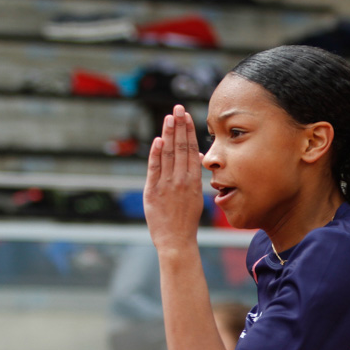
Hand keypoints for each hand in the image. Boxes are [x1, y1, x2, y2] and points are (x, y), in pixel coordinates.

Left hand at [144, 104, 204, 254]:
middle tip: (177, 108)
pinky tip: (158, 140)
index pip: (191, 150)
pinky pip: (154, 169)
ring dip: (168, 134)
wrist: (176, 241)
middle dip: (178, 126)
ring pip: (168, 154)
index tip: (185, 116)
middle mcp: (181, 180)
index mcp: (193, 181)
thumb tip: (196, 156)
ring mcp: (166, 185)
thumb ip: (193, 175)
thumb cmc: (186, 220)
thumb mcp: (196, 196)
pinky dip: (155, 154)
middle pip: (180, 148)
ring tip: (168, 117)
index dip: (188, 131)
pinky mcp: (152, 192)